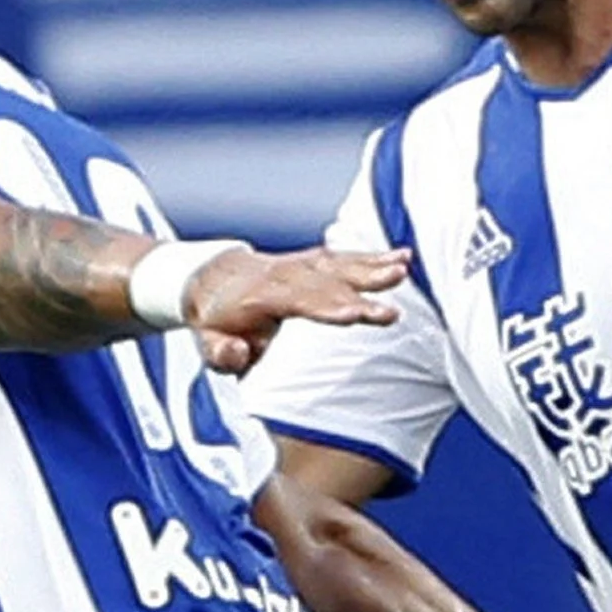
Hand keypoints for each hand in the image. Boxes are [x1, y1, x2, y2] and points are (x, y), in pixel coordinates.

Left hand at [182, 242, 406, 373]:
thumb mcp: (207, 343)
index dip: (325, 308)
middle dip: (359, 296)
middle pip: (326, 284)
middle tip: (392, 312)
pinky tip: (403, 258)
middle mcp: (283, 275)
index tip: (353, 316)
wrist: (212, 280)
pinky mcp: (313, 262)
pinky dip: (373, 258)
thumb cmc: (215, 321)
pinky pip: (344, 258)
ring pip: (339, 266)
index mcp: (259, 297)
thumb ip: (219, 352)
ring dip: (373, 268)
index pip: (296, 301)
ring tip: (404, 269)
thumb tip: (238, 353)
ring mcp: (300, 266)